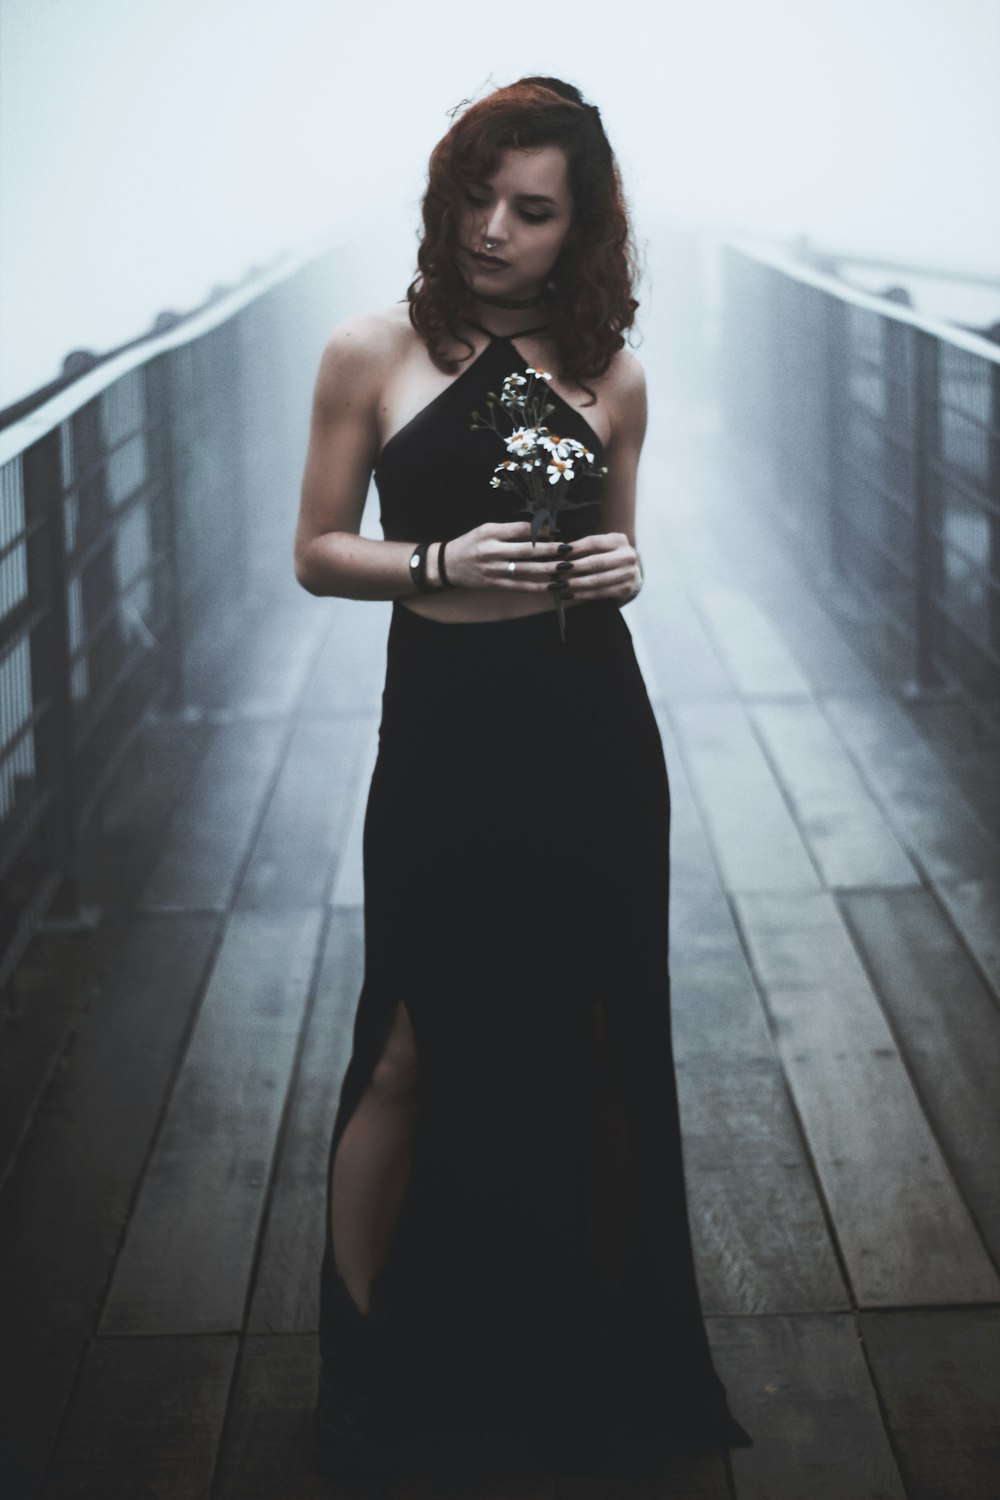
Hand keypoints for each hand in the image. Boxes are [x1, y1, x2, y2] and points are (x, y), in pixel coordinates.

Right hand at [443, 521, 576, 592]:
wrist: (447, 565)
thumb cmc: (470, 544)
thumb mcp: (486, 530)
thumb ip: (509, 530)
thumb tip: (539, 530)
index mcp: (490, 533)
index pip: (520, 530)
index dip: (541, 530)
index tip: (557, 531)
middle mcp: (491, 551)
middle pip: (526, 550)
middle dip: (550, 550)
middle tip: (569, 548)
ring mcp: (493, 570)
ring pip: (526, 569)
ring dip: (549, 569)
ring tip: (567, 566)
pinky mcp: (495, 584)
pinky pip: (520, 586)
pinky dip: (538, 586)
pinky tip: (553, 585)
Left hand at [534, 530, 640, 603]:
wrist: (630, 575)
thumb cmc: (606, 558)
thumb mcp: (599, 548)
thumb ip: (582, 548)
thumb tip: (558, 551)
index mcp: (619, 540)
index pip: (594, 542)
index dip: (575, 547)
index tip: (559, 552)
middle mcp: (628, 555)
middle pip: (596, 562)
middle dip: (574, 567)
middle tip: (556, 570)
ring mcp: (629, 573)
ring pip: (597, 580)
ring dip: (575, 583)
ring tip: (559, 585)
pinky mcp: (626, 589)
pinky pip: (600, 593)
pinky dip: (582, 594)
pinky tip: (568, 594)